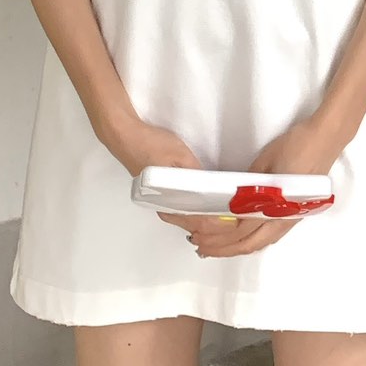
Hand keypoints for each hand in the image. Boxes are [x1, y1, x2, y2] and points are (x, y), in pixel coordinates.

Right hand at [105, 117, 245, 252]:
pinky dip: (201, 214)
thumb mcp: (182, 157)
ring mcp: (163, 206)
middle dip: (220, 227)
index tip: (239, 218)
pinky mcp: (163, 199)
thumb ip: (199, 176)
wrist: (127, 137)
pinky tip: (211, 206)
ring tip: (230, 212)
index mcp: (169, 204)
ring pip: (192, 223)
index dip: (223, 224)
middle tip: (239, 216)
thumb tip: (217, 191)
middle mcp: (166, 211)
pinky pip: (186, 213)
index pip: (202, 224)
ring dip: (211, 221)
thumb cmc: (152, 146)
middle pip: (198, 228)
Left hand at [182, 116, 344, 262]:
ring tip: (217, 247)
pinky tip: (243, 239)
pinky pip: (270, 237)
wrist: (324, 140)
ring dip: (237, 247)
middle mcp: (283, 219)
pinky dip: (252, 242)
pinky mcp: (295, 214)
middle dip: (223, 249)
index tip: (200, 237)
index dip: (218, 237)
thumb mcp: (263, 163)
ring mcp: (291, 219)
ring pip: (260, 243)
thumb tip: (232, 199)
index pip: (240, 230)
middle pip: (249, 244)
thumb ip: (248, 186)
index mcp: (274, 206)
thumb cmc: (295, 147)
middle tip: (202, 247)